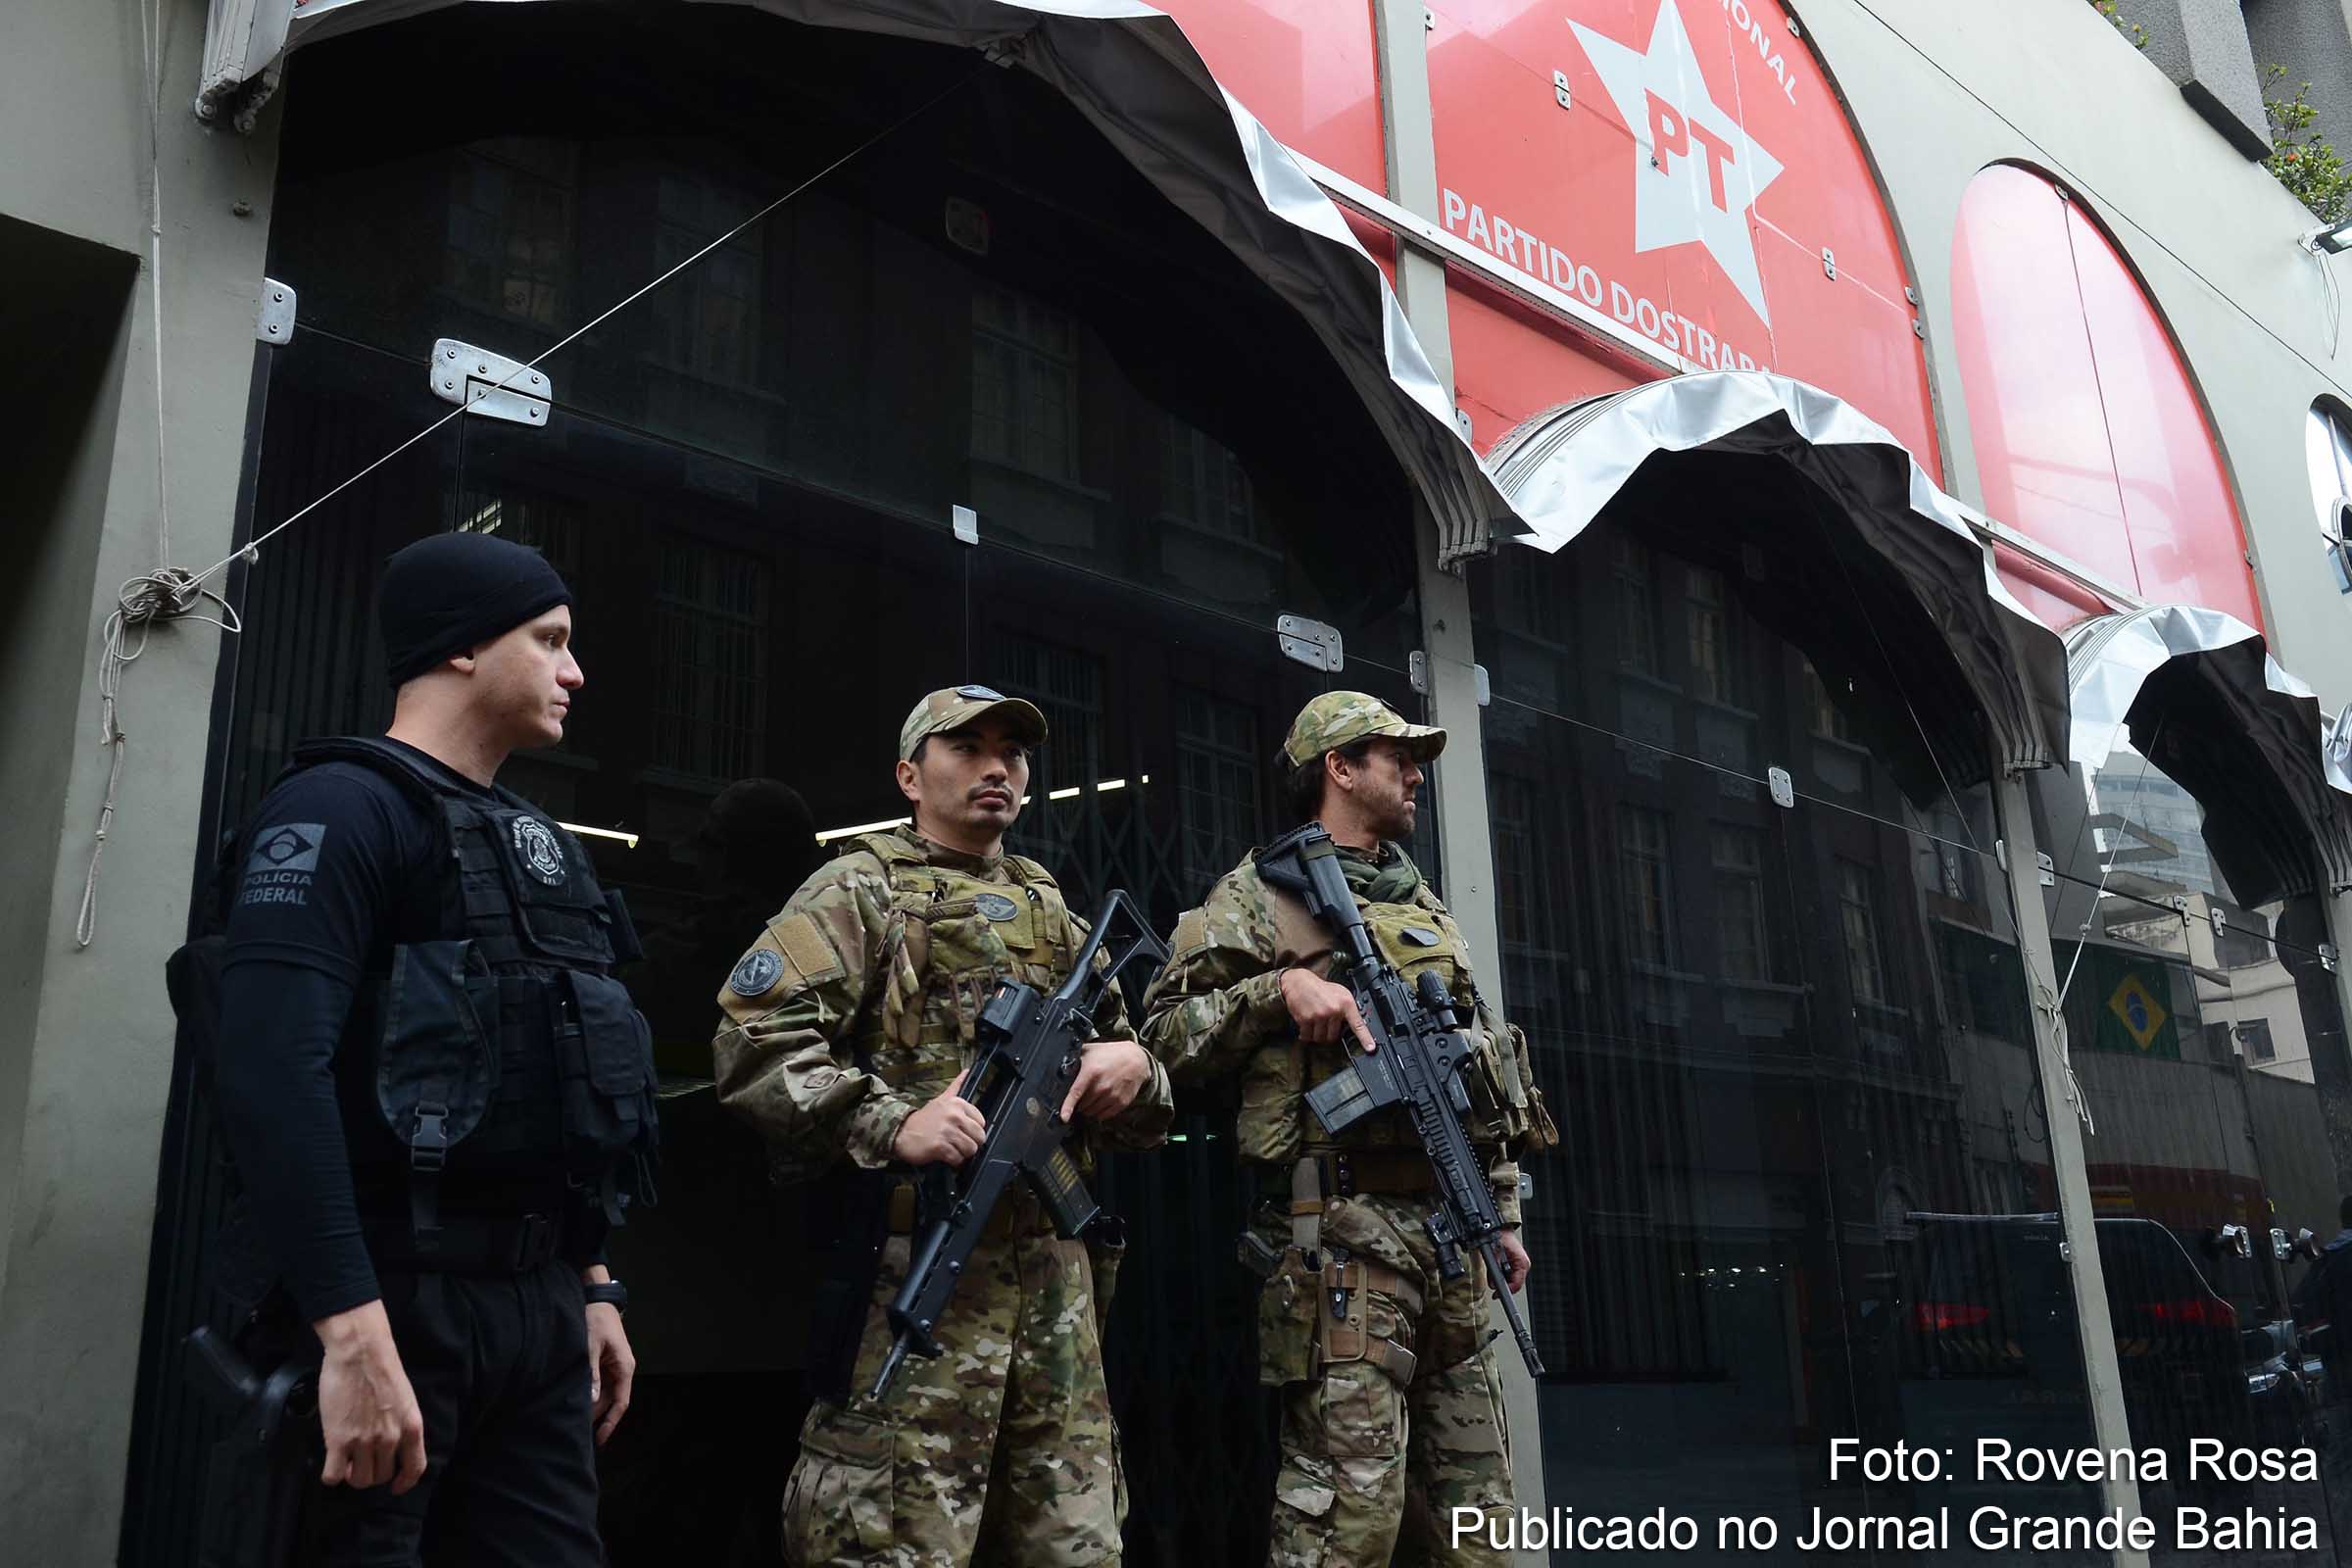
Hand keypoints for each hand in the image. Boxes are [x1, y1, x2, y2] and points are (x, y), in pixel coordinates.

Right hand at [312, 1300, 426, 1491]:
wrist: (360, 1352)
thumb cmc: (383, 1370)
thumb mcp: (405, 1400)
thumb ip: (401, 1425)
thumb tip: (393, 1446)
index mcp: (411, 1428)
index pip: (415, 1468)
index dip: (404, 1483)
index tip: (395, 1487)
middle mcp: (390, 1439)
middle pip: (381, 1476)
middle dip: (371, 1474)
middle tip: (360, 1462)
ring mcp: (364, 1442)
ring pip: (358, 1480)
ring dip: (350, 1476)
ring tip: (345, 1462)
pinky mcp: (338, 1441)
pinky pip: (332, 1476)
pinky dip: (331, 1476)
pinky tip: (331, 1463)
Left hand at [584, 1269, 635, 1445]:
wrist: (597, 1300)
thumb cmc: (596, 1320)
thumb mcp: (591, 1346)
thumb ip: (591, 1374)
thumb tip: (591, 1400)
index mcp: (624, 1366)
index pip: (621, 1401)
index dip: (611, 1421)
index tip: (600, 1438)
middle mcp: (622, 1369)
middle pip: (612, 1401)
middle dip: (599, 1418)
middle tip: (579, 1434)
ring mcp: (614, 1366)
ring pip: (605, 1394)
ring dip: (594, 1407)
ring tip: (576, 1422)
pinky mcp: (605, 1363)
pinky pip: (600, 1385)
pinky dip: (591, 1396)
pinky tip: (579, 1403)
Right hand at [892, 1069, 986, 1166]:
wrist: (901, 1132)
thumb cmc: (922, 1119)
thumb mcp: (941, 1099)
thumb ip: (956, 1086)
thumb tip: (967, 1071)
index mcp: (957, 1104)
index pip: (982, 1122)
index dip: (973, 1130)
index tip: (963, 1131)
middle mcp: (954, 1116)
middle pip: (979, 1137)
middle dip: (970, 1143)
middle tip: (957, 1142)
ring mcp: (947, 1131)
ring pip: (971, 1149)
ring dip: (962, 1153)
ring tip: (951, 1148)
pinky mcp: (940, 1146)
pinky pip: (958, 1159)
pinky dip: (953, 1161)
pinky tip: (945, 1154)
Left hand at [1059, 1040, 1153, 1122]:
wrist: (1136, 1059)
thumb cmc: (1110, 1054)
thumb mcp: (1090, 1050)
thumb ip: (1073, 1057)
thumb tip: (1055, 1062)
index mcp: (1091, 1072)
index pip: (1075, 1093)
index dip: (1067, 1107)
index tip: (1063, 1117)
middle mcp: (1102, 1086)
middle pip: (1082, 1105)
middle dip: (1080, 1101)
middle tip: (1085, 1090)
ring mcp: (1112, 1096)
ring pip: (1091, 1112)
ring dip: (1089, 1107)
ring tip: (1095, 1093)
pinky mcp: (1121, 1103)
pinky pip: (1103, 1115)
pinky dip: (1100, 1111)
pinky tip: (1103, 1098)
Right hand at [1279, 967, 1376, 1051]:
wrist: (1299, 982)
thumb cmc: (1320, 988)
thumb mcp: (1341, 993)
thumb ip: (1347, 1008)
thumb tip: (1354, 1023)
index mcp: (1345, 1003)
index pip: (1358, 1024)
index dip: (1365, 1038)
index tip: (1370, 1048)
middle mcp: (1334, 1010)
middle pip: (1334, 1036)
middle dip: (1329, 1032)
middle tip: (1325, 1023)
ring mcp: (1319, 1016)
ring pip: (1321, 1038)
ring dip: (1317, 1034)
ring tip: (1316, 1022)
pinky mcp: (1306, 1020)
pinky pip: (1308, 1036)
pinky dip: (1306, 1034)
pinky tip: (1307, 1025)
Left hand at [1496, 1228, 1531, 1294]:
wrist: (1498, 1227)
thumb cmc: (1499, 1236)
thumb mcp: (1494, 1253)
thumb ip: (1494, 1270)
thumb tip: (1493, 1283)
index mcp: (1522, 1263)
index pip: (1516, 1284)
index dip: (1506, 1291)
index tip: (1497, 1295)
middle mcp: (1522, 1265)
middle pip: (1513, 1283)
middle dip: (1501, 1283)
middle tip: (1491, 1280)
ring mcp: (1519, 1264)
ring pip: (1509, 1279)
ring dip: (1500, 1277)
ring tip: (1493, 1269)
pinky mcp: (1514, 1263)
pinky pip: (1507, 1273)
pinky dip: (1500, 1272)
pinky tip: (1495, 1266)